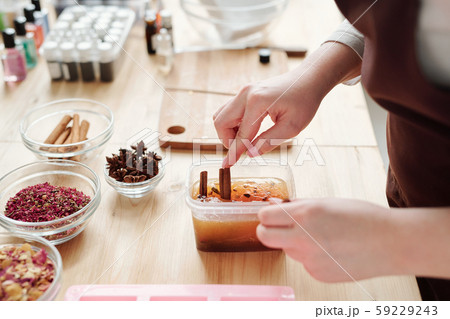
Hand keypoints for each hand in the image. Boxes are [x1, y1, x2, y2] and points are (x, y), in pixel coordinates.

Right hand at [213, 72, 321, 167]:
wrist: (308, 80)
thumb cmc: (304, 101)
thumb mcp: (292, 127)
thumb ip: (269, 141)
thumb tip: (250, 153)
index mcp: (257, 102)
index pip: (241, 134)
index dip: (234, 152)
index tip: (227, 165)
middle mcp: (246, 94)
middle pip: (221, 122)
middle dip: (227, 140)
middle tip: (242, 150)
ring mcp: (243, 91)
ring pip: (221, 115)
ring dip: (228, 132)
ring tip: (246, 139)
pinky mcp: (245, 93)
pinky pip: (228, 110)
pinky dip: (232, 123)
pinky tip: (247, 130)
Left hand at [257, 198, 400, 281]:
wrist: (390, 243)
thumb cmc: (363, 217)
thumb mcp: (327, 201)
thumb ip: (298, 205)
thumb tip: (277, 205)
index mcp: (304, 215)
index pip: (264, 217)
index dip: (266, 214)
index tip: (271, 214)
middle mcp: (302, 239)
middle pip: (264, 236)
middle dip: (266, 230)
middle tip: (277, 227)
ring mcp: (309, 260)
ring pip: (287, 250)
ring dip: (294, 243)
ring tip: (320, 236)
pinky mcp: (317, 274)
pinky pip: (304, 263)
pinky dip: (311, 256)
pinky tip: (331, 250)